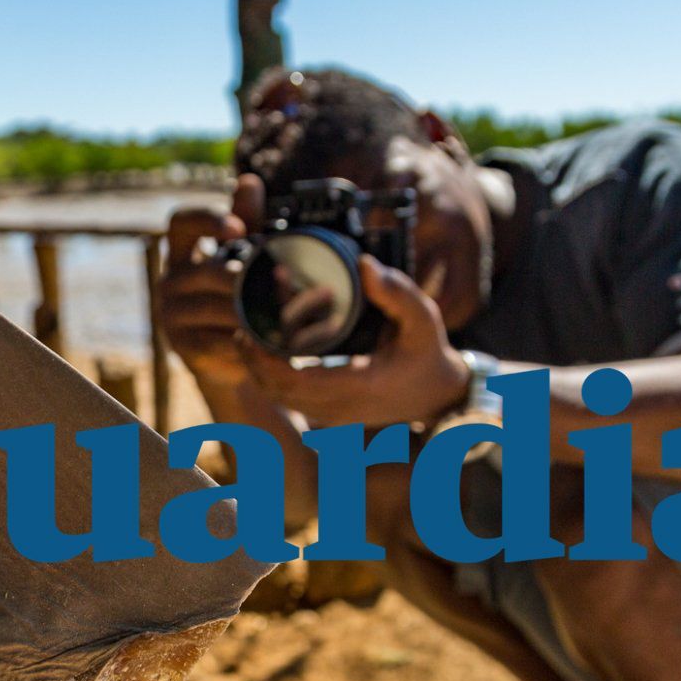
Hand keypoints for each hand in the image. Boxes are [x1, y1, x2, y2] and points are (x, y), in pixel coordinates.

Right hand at [156, 174, 267, 389]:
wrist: (227, 360)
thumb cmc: (233, 300)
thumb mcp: (241, 258)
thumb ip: (246, 222)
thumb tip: (249, 181)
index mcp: (182, 251)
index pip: (181, 222)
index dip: (207, 219)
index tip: (237, 229)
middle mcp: (170, 280)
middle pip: (207, 271)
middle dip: (246, 279)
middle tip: (281, 284)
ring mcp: (171, 315)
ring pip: (215, 308)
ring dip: (251, 312)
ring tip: (284, 315)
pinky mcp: (181, 347)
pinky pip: (216, 341)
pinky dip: (244, 343)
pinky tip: (265, 345)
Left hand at [236, 254, 470, 426]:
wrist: (438, 391)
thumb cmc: (427, 351)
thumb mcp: (423, 317)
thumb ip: (396, 292)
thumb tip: (364, 263)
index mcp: (360, 386)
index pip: (297, 381)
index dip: (265, 360)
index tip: (249, 332)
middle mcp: (342, 408)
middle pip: (278, 392)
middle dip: (253, 361)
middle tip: (241, 327)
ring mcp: (334, 416)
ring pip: (280, 398)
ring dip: (259, 369)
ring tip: (248, 335)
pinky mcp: (329, 413)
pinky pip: (290, 398)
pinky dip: (272, 376)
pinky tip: (266, 349)